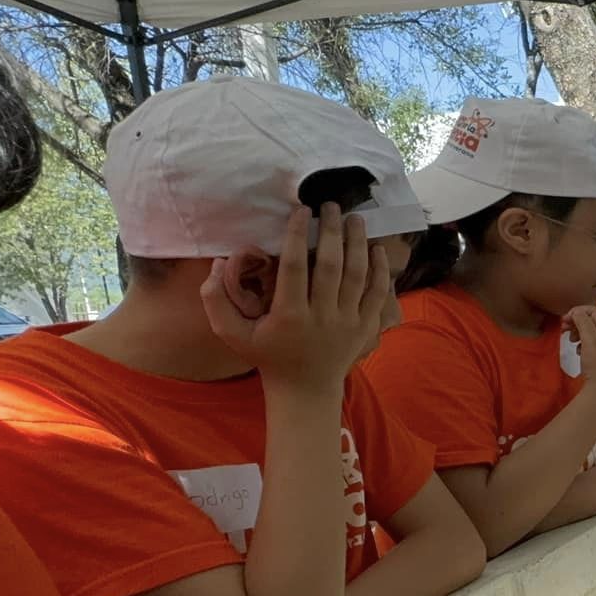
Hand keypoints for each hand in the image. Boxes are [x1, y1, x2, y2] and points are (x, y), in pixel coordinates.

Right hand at [203, 205, 388, 388]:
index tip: (300, 211)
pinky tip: (375, 248)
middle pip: (330, 265)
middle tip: (330, 205)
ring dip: (357, 243)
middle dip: (331, 231)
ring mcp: (347, 322)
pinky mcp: (365, 327)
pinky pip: (377, 293)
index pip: (294, 267)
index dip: (296, 236)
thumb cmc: (267, 355)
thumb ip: (215, 299)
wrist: (305, 390)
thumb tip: (219, 262)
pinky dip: (379, 270)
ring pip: (356, 275)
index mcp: (289, 316)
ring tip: (354, 218)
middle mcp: (321, 317)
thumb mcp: (231, 333)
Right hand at [564, 305, 595, 395]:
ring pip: (589, 331)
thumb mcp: (590, 340)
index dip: (579, 311)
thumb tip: (576, 311)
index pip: (594, 311)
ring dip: (577, 332)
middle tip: (563, 327)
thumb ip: (584, 323)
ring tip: (570, 340)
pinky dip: (581, 343)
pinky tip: (577, 351)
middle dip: (576, 321)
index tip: (566, 319)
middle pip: (591, 320)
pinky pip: (588, 343)